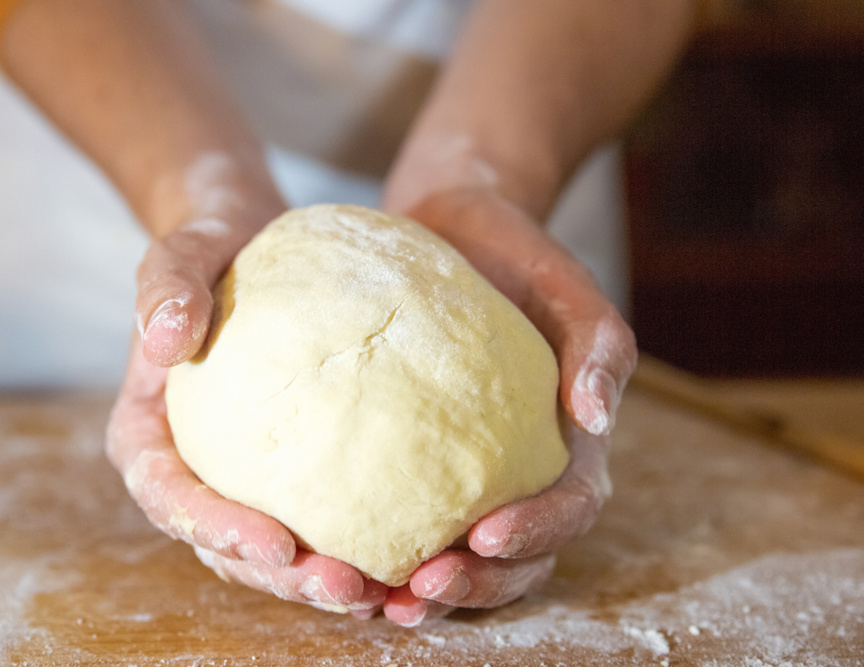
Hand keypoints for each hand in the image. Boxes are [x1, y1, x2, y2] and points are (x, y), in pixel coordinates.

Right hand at [107, 205, 386, 613]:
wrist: (251, 245)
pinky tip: (403, 561)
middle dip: (283, 579)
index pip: (170, 497)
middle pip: (225, 547)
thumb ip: (164, 285)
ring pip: (271, 553)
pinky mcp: (289, 470)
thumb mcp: (181, 250)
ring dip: (320, 583)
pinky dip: (351, 548)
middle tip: (347, 589)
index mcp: (149, 435)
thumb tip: (164, 338)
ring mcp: (240, 476)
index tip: (276, 546)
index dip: (217, 530)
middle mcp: (191, 469)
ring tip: (383, 595)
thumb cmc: (210, 247)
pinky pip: (315, 519)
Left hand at [380, 187, 634, 624]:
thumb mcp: (567, 284)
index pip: (569, 508)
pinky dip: (382, 551)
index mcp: (568, 442)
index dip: (535, 534)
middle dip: (476, 587)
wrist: (455, 226)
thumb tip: (595, 416)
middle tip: (419, 590)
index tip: (482, 537)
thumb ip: (599, 342)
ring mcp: (469, 472)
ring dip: (429, 593)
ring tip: (378, 605)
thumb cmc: (518, 255)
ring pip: (463, 557)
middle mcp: (521, 471)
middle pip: (517, 557)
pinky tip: (338, 559)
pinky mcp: (416, 460)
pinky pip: (406, 517)